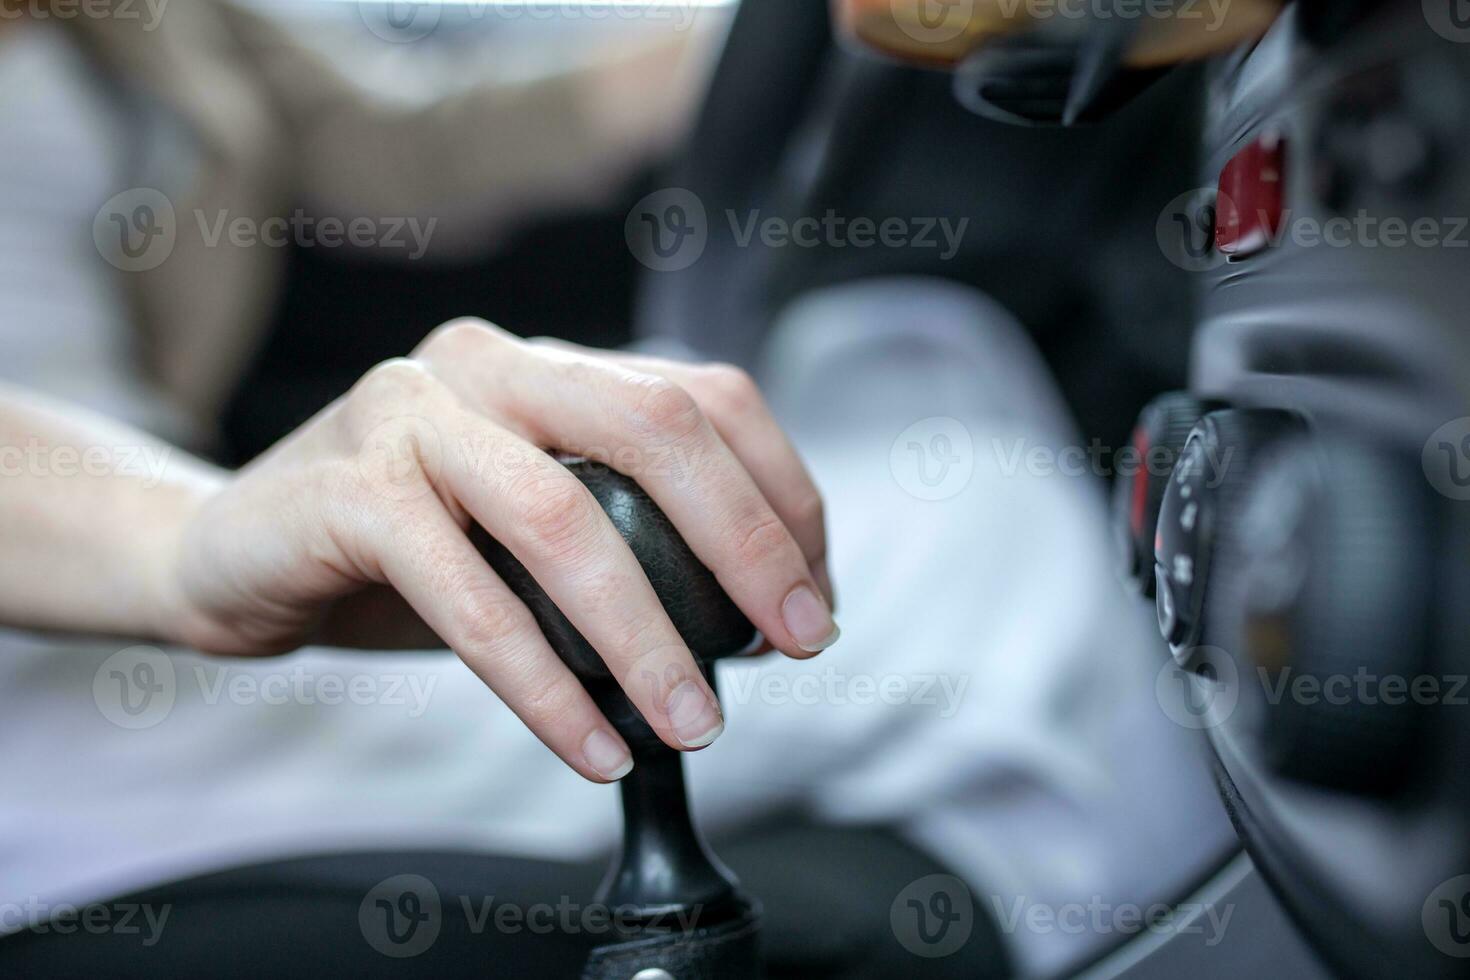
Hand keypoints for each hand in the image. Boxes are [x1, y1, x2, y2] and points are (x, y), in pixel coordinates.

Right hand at [161, 320, 836, 781]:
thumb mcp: (528, 525)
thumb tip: (760, 614)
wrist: (231, 551)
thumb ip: (625, 533)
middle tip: (798, 640)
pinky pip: (468, 599)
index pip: (704, 397)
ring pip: (562, 517)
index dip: (782, 494)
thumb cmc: (401, 548)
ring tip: (696, 721)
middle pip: (656, 427)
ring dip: (649, 634)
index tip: (813, 595)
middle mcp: (488, 365)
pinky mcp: (349, 490)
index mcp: (549, 365)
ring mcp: (411, 414)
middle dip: (749, 540)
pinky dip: (542, 685)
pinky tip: (592, 745)